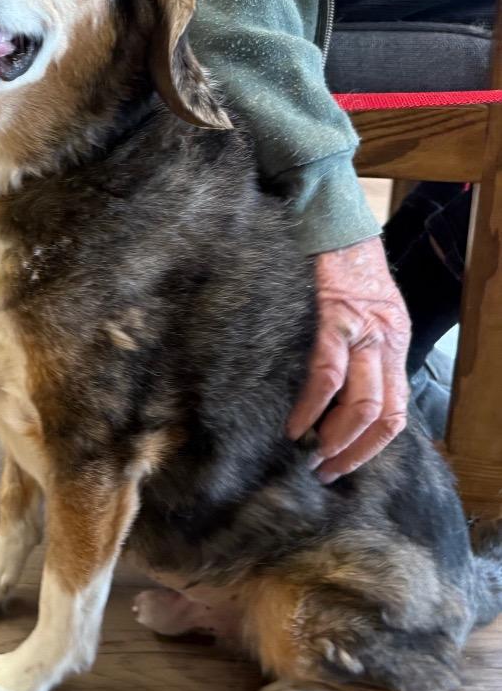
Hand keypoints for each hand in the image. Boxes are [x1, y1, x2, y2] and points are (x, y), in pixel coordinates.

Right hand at [287, 236, 410, 482]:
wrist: (330, 220)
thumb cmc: (338, 265)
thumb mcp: (365, 310)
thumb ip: (359, 348)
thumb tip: (336, 392)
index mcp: (394, 342)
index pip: (396, 410)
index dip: (370, 446)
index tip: (342, 463)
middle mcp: (386, 341)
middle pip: (384, 416)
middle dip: (354, 452)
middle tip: (323, 470)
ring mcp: (362, 332)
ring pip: (362, 404)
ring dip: (336, 439)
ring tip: (309, 455)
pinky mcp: (334, 320)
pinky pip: (327, 374)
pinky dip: (312, 407)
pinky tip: (294, 425)